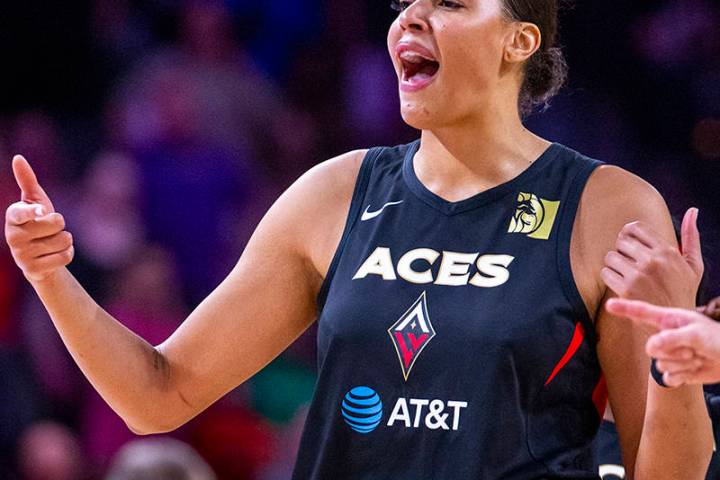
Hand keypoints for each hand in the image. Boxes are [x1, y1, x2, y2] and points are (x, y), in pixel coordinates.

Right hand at [5, 155, 73, 281]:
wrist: (38, 257)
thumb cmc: (37, 222)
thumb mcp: (34, 201)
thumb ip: (27, 180)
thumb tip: (17, 157)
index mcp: (12, 216)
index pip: (21, 212)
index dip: (33, 211)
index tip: (41, 211)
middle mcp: (12, 236)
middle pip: (56, 223)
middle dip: (60, 224)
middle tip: (49, 229)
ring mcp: (21, 254)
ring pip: (63, 240)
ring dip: (65, 240)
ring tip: (52, 242)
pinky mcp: (32, 269)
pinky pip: (65, 257)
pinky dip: (67, 254)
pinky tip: (56, 255)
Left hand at [601, 208, 701, 308]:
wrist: (674, 320)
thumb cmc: (683, 291)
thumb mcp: (693, 265)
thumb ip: (691, 236)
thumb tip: (692, 210)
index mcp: (668, 251)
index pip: (635, 228)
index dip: (628, 234)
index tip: (630, 244)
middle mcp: (653, 260)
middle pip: (621, 241)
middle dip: (622, 251)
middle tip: (628, 262)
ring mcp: (639, 275)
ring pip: (610, 256)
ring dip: (613, 264)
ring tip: (624, 272)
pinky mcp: (626, 289)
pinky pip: (605, 272)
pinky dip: (609, 277)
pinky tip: (619, 283)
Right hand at [607, 298, 719, 386]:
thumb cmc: (718, 339)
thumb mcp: (696, 334)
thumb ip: (671, 338)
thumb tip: (650, 347)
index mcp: (669, 320)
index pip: (642, 313)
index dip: (624, 308)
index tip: (609, 305)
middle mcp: (666, 337)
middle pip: (651, 348)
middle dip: (672, 352)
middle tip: (692, 349)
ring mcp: (670, 355)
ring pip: (660, 364)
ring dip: (682, 365)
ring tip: (698, 357)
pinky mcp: (676, 372)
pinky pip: (668, 378)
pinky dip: (682, 377)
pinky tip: (694, 371)